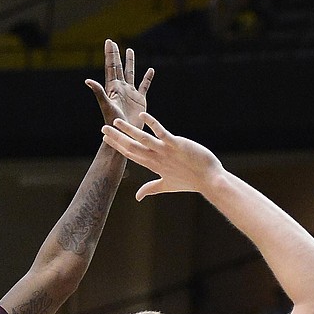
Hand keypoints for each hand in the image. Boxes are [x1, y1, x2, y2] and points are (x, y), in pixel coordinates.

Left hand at [86, 39, 153, 127]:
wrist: (124, 133)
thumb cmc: (113, 121)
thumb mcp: (106, 105)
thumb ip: (99, 92)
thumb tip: (87, 80)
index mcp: (113, 87)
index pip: (111, 67)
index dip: (110, 54)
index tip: (109, 42)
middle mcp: (121, 88)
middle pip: (119, 67)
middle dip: (116, 55)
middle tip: (114, 43)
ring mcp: (131, 93)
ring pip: (131, 73)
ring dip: (130, 62)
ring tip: (130, 51)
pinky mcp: (140, 99)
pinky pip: (144, 85)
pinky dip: (147, 78)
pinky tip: (150, 70)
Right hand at [101, 112, 223, 200]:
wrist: (209, 180)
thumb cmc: (191, 181)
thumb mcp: (167, 185)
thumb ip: (151, 188)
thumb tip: (137, 197)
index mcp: (153, 165)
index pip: (131, 154)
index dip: (118, 146)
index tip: (106, 139)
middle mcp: (157, 158)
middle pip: (133, 147)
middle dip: (117, 138)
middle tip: (103, 128)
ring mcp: (166, 151)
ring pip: (143, 139)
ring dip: (129, 131)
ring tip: (116, 122)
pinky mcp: (176, 144)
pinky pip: (162, 133)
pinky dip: (153, 124)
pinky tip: (143, 116)